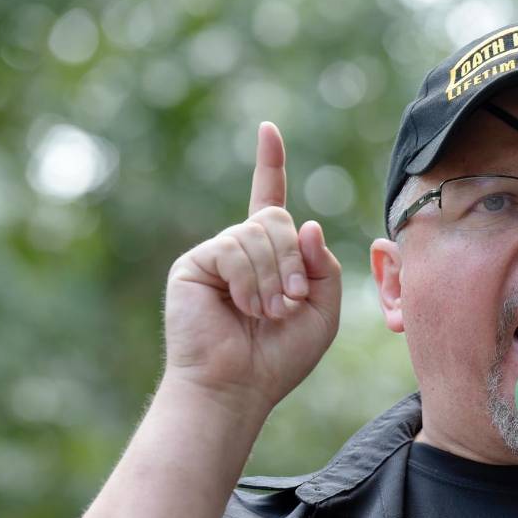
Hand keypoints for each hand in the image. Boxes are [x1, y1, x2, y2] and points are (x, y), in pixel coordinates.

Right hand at [162, 122, 341, 413]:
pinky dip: (250, 280)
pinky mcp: (194, 264)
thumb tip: (308, 225)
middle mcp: (239, 249)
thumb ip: (324, 267)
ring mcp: (215, 254)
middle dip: (293, 259)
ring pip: (258, 233)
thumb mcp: (322, 311)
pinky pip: (234, 248)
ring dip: (273, 276)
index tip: (268, 130)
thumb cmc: (278, 357)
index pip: (269, 199)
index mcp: (269, 257)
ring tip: (267, 312)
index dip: (270, 165)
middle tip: (290, 301)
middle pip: (276, 218)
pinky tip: (243, 307)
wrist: (237, 387)